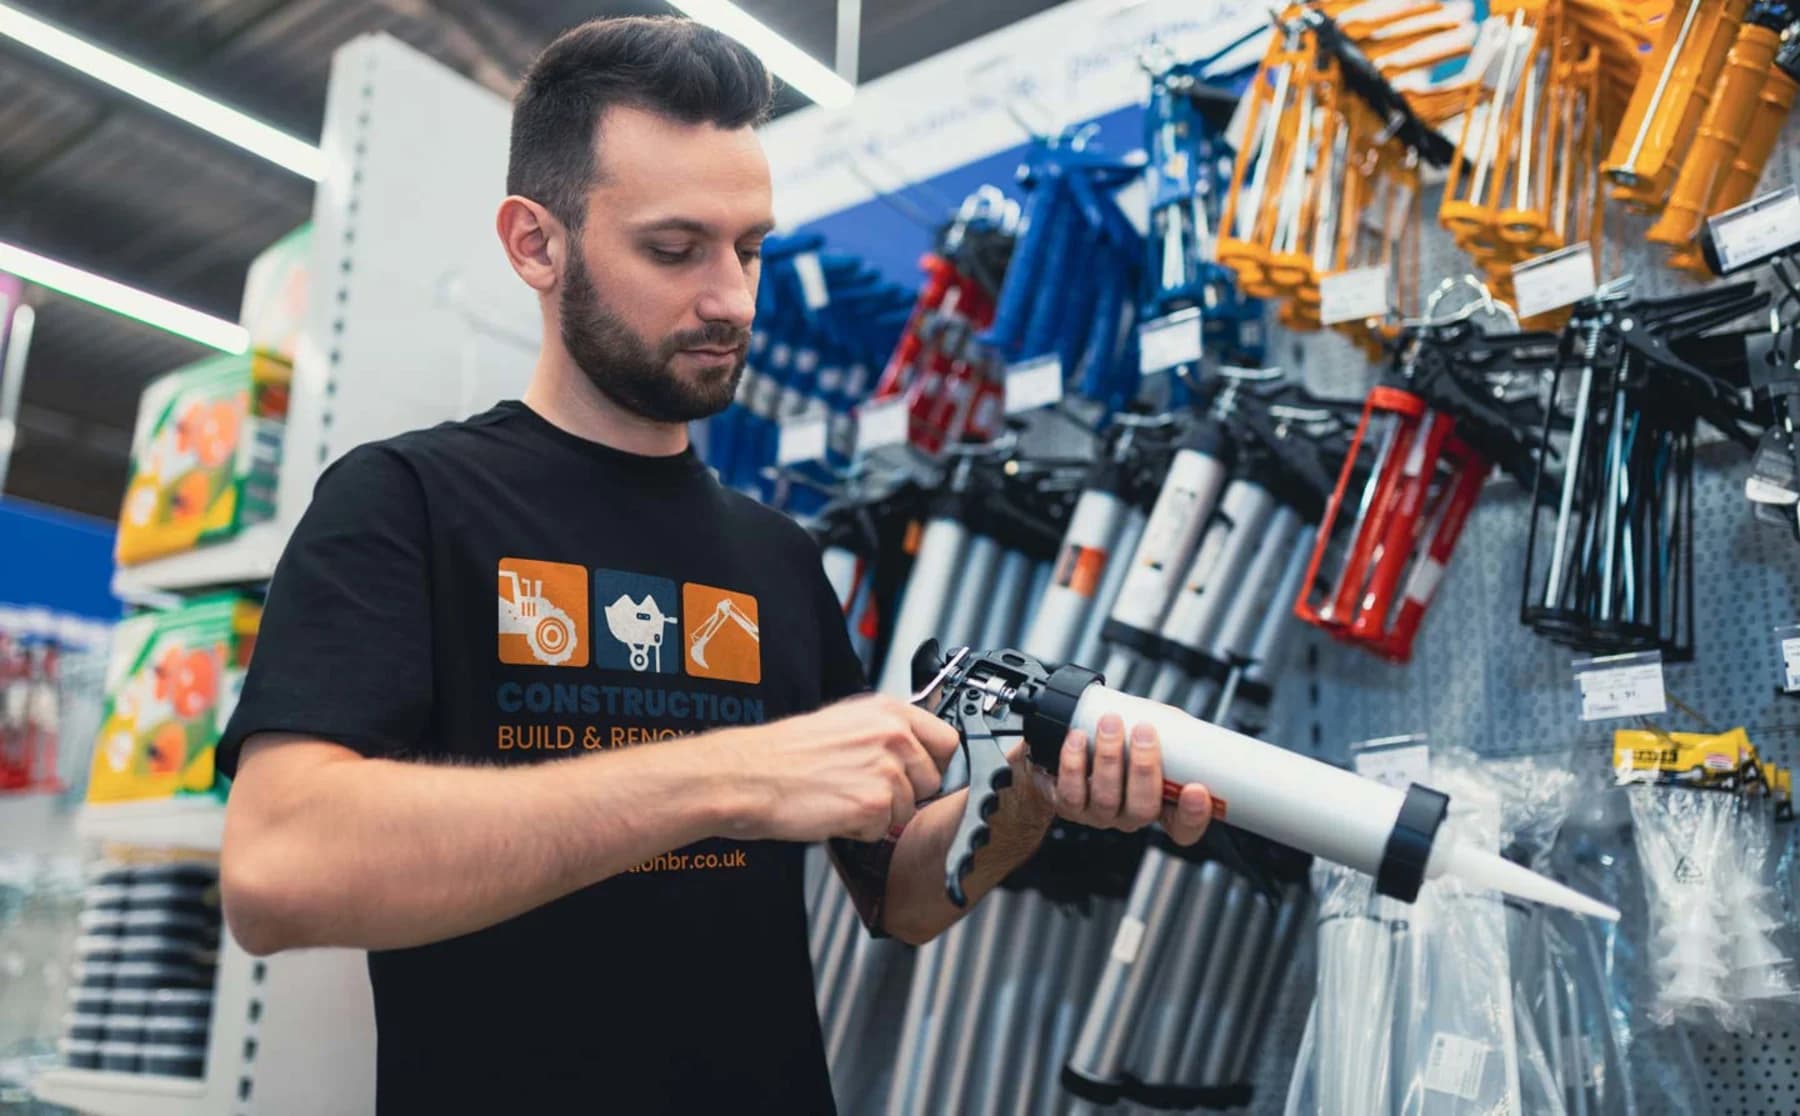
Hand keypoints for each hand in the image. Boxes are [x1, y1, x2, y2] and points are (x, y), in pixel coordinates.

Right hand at [723, 693, 960, 843]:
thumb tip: (918, 749)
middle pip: (933, 781)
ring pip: (909, 809)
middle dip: (906, 793)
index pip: (947, 741)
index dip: (934, 763)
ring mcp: (886, 771)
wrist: (750, 774)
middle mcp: (893, 736)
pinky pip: (883, 830)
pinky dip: (860, 830)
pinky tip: (835, 811)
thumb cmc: (786, 751)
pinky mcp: (874, 805)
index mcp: (888, 712)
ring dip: (880, 813)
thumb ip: (886, 731)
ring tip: (842, 795)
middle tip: (865, 787)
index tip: (921, 773)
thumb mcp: (845, 721)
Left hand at [1018, 713, 1212, 844]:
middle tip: (1144, 732)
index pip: (1184, 827)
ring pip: (1106, 799)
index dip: (1194, 815)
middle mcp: (1131, 816)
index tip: (1197, 789)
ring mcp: (1100, 815)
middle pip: (1143, 809)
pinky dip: (1073, 764)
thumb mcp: (1159, 734)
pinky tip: (1077, 740)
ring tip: (1110, 725)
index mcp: (1162, 806)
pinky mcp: (1070, 806)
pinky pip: (1071, 794)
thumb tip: (1178, 721)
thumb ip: (1173, 732)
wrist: (1074, 748)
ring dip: (1109, 758)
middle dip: (1144, 769)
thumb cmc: (1124, 741)